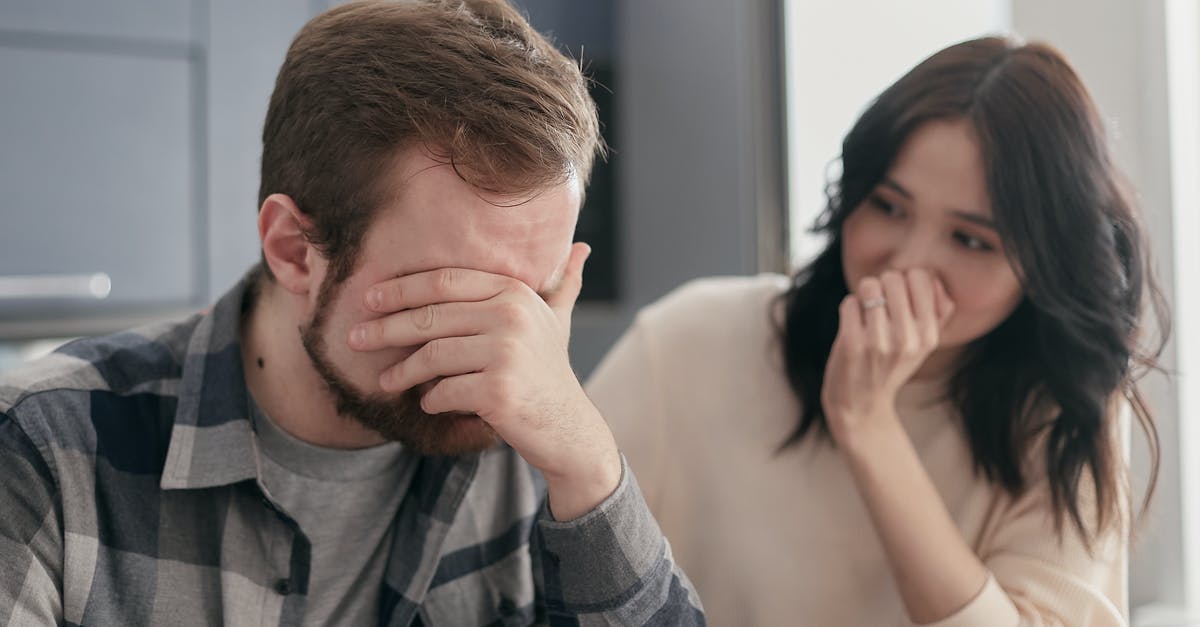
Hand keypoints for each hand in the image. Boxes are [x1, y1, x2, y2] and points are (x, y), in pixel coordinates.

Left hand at [348, 242, 620, 518]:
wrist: (569, 428)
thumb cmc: (549, 371)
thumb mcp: (556, 321)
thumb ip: (561, 284)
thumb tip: (582, 247)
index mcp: (515, 292)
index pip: (443, 282)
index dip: (401, 289)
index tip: (369, 299)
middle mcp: (512, 316)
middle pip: (430, 317)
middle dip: (385, 328)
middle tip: (354, 338)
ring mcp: (507, 353)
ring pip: (432, 356)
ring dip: (402, 372)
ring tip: (386, 381)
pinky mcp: (498, 391)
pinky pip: (443, 391)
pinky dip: (430, 400)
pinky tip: (428, 403)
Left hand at [821, 269, 954, 445]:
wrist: (861, 403)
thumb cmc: (891, 365)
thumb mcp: (923, 344)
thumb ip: (938, 310)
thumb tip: (933, 276)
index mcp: (929, 336)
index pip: (922, 277)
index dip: (906, 278)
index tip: (899, 295)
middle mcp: (907, 339)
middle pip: (893, 277)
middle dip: (882, 284)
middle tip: (879, 303)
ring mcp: (878, 342)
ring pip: (869, 285)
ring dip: (863, 295)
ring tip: (866, 312)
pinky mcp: (852, 345)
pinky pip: (849, 302)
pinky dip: (849, 308)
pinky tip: (853, 324)